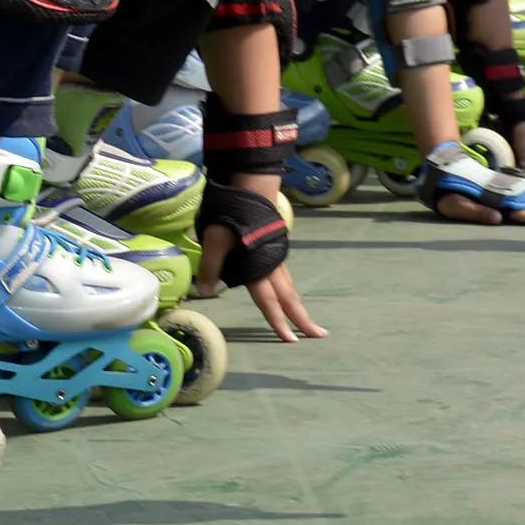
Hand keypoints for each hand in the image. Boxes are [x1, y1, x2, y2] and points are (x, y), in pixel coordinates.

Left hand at [193, 188, 327, 340]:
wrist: (251, 184)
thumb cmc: (233, 212)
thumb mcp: (216, 239)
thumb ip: (211, 266)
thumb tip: (204, 292)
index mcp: (259, 267)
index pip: (270, 302)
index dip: (279, 322)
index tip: (292, 340)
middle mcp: (272, 264)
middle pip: (290, 297)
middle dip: (303, 318)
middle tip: (320, 335)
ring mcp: (275, 254)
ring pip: (289, 286)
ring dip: (297, 305)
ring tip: (305, 320)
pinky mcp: (273, 246)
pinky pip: (283, 274)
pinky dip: (287, 289)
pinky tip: (285, 291)